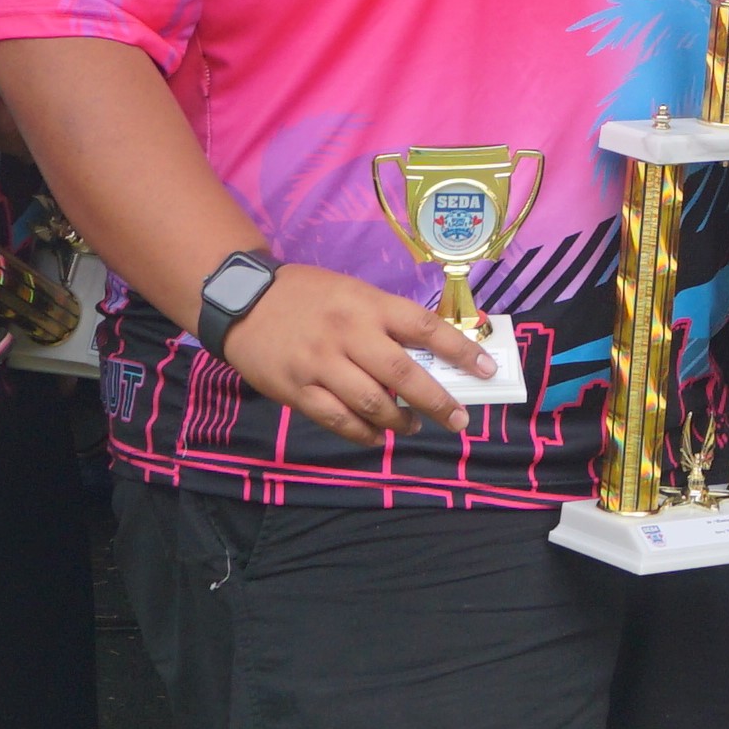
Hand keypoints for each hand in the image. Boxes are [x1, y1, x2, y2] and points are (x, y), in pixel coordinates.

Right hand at [222, 262, 471, 437]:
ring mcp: (321, 363)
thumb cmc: (309, 297)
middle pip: (403, 374)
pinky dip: (363, 433)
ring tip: (412, 426)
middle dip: (438, 401)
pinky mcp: (297, 388)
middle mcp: (348, 333)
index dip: (461, 350)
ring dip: (399, 422)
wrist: (242, 300)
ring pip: (372, 403)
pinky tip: (375, 435)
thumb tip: (436, 356)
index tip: (487, 370)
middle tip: (459, 419)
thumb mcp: (353, 293)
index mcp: (368, 304)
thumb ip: (389, 322)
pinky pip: (338, 420)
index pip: (425, 327)